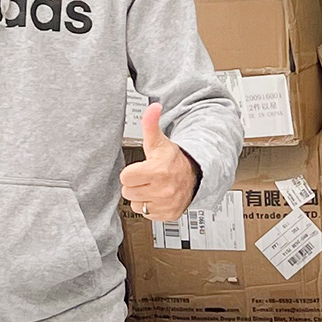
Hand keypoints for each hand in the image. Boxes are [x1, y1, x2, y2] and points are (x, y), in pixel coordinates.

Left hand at [120, 102, 198, 222]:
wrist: (196, 174)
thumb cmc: (174, 159)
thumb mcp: (159, 141)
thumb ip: (151, 124)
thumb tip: (153, 107)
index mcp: (156, 171)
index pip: (125, 178)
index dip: (131, 172)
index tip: (141, 169)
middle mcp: (162, 190)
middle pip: (128, 192)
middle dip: (136, 184)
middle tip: (147, 178)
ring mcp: (166, 204)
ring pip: (137, 205)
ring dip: (142, 197)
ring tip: (153, 187)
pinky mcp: (169, 214)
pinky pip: (148, 214)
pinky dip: (152, 207)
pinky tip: (159, 197)